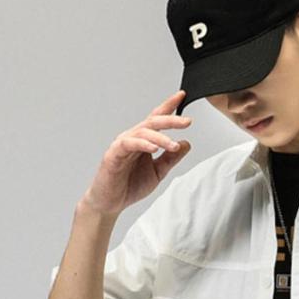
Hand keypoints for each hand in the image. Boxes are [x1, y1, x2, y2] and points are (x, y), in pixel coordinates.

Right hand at [80, 89, 192, 217]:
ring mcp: (122, 145)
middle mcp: (133, 138)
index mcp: (143, 140)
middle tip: (187, 121)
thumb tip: (186, 144)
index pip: (157, 119)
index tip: (181, 96)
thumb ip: (171, 158)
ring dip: (160, 138)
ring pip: (142, 132)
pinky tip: (154, 148)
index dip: (168, 106)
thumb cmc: (129, 185)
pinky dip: (142, 144)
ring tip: (173, 146)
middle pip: (152, 122)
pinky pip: (128, 144)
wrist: (110, 202)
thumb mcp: (158, 172)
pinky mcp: (114, 154)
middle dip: (170, 120)